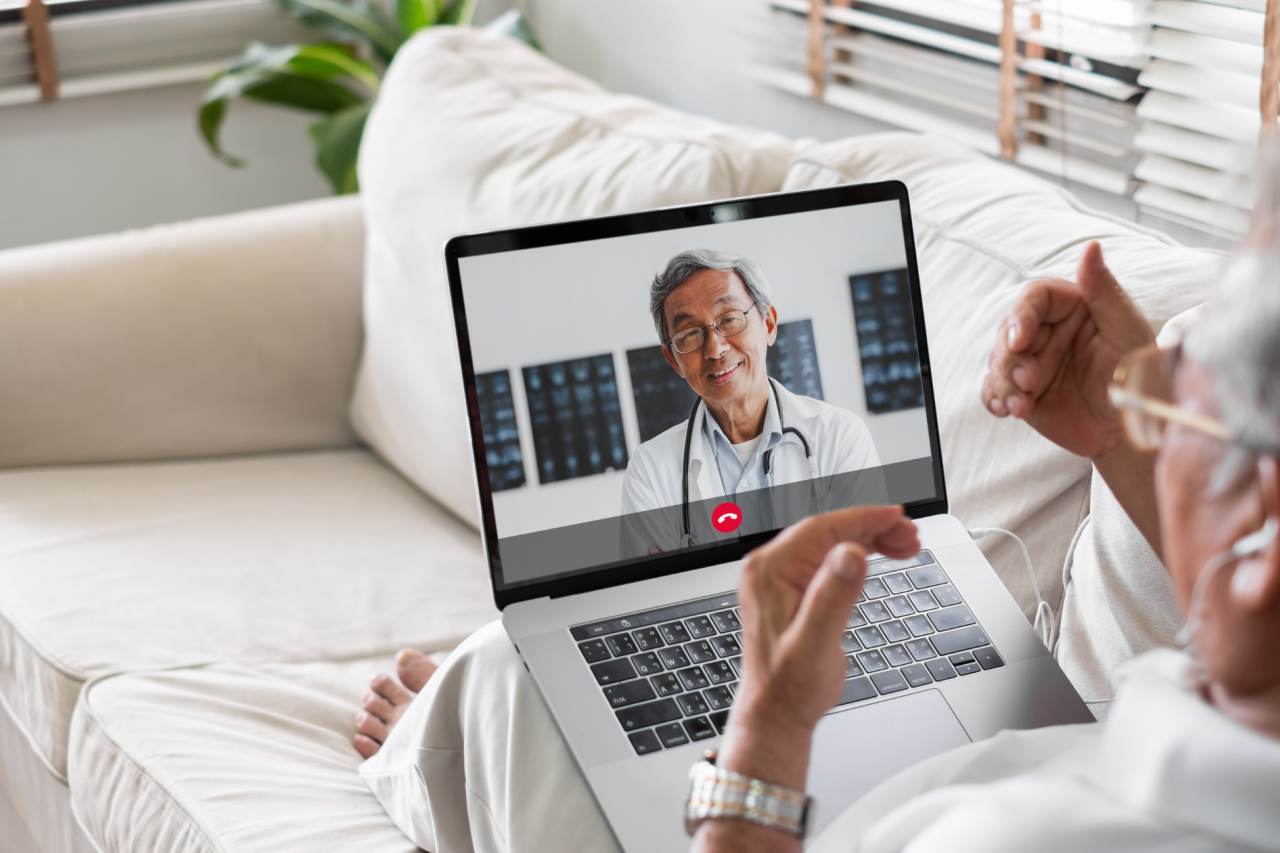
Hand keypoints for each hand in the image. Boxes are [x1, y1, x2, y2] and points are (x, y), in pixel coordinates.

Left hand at [717, 506, 918, 788]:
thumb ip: (833, 597)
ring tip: (906, 545)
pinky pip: (828, 560)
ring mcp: (780, 578)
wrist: (776, 713)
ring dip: (869, 540)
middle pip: (828, 531)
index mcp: (769, 571)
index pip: (822, 528)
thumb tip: (851, 554)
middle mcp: (770, 569)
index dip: (863, 519)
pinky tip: (880, 556)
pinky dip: (857, 555)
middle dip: (873, 528)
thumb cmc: (790, 686)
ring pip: (831, 543)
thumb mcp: (816, 643)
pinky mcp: (792, 589)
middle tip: (911, 535)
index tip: (897, 516)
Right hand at [981, 241, 1153, 459]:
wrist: (1130, 428)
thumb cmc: (1136, 375)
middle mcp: (1047, 332)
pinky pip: (993, 388)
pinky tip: (1007, 409)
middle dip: (1011, 358)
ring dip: (1004, 382)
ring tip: (1022, 404)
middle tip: (1029, 381)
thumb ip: (1103, 289)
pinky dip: (995, 398)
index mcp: (1071, 309)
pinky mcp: (1022, 391)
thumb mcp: (1125, 329)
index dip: (1021, 316)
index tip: (1020, 340)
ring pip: (997, 361)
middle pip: (1008, 331)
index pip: (1034, 299)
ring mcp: (1032, 362)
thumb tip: (1091, 246)